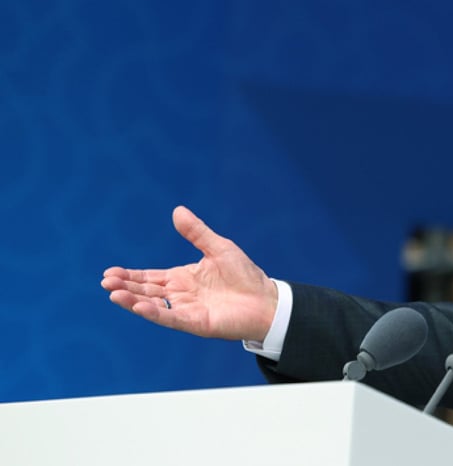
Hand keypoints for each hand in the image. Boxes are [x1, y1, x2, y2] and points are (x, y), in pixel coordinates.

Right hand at [101, 206, 278, 341]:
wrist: (266, 299)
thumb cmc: (244, 275)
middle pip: (146, 291)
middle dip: (125, 286)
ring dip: (133, 300)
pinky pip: (171, 317)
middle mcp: (180, 295)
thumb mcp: (218, 248)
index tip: (109, 272)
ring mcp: (186, 310)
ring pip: (153, 305)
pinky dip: (154, 312)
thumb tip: (177, 210)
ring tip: (113, 293)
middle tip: (105, 282)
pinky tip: (139, 306)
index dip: (130, 275)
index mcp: (182, 278)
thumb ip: (196, 233)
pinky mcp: (196, 322)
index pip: (150, 277)